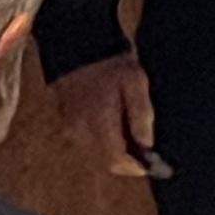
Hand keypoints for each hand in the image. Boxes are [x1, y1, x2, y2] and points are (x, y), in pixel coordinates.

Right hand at [54, 50, 159, 178]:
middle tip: (144, 148)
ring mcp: (70, 128)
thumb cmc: (111, 64)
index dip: (134, 167)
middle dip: (126, 158)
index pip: (115, 161)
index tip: (149, 166)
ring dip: (114, 148)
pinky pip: (87, 140)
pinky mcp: (65, 122)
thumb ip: (141, 116)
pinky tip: (113, 121)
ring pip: (96, 152)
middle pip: (106, 160)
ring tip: (129, 129)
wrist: (80, 47)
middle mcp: (80, 131)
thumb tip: (147, 145)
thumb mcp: (136, 82)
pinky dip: (102, 138)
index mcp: (99, 122)